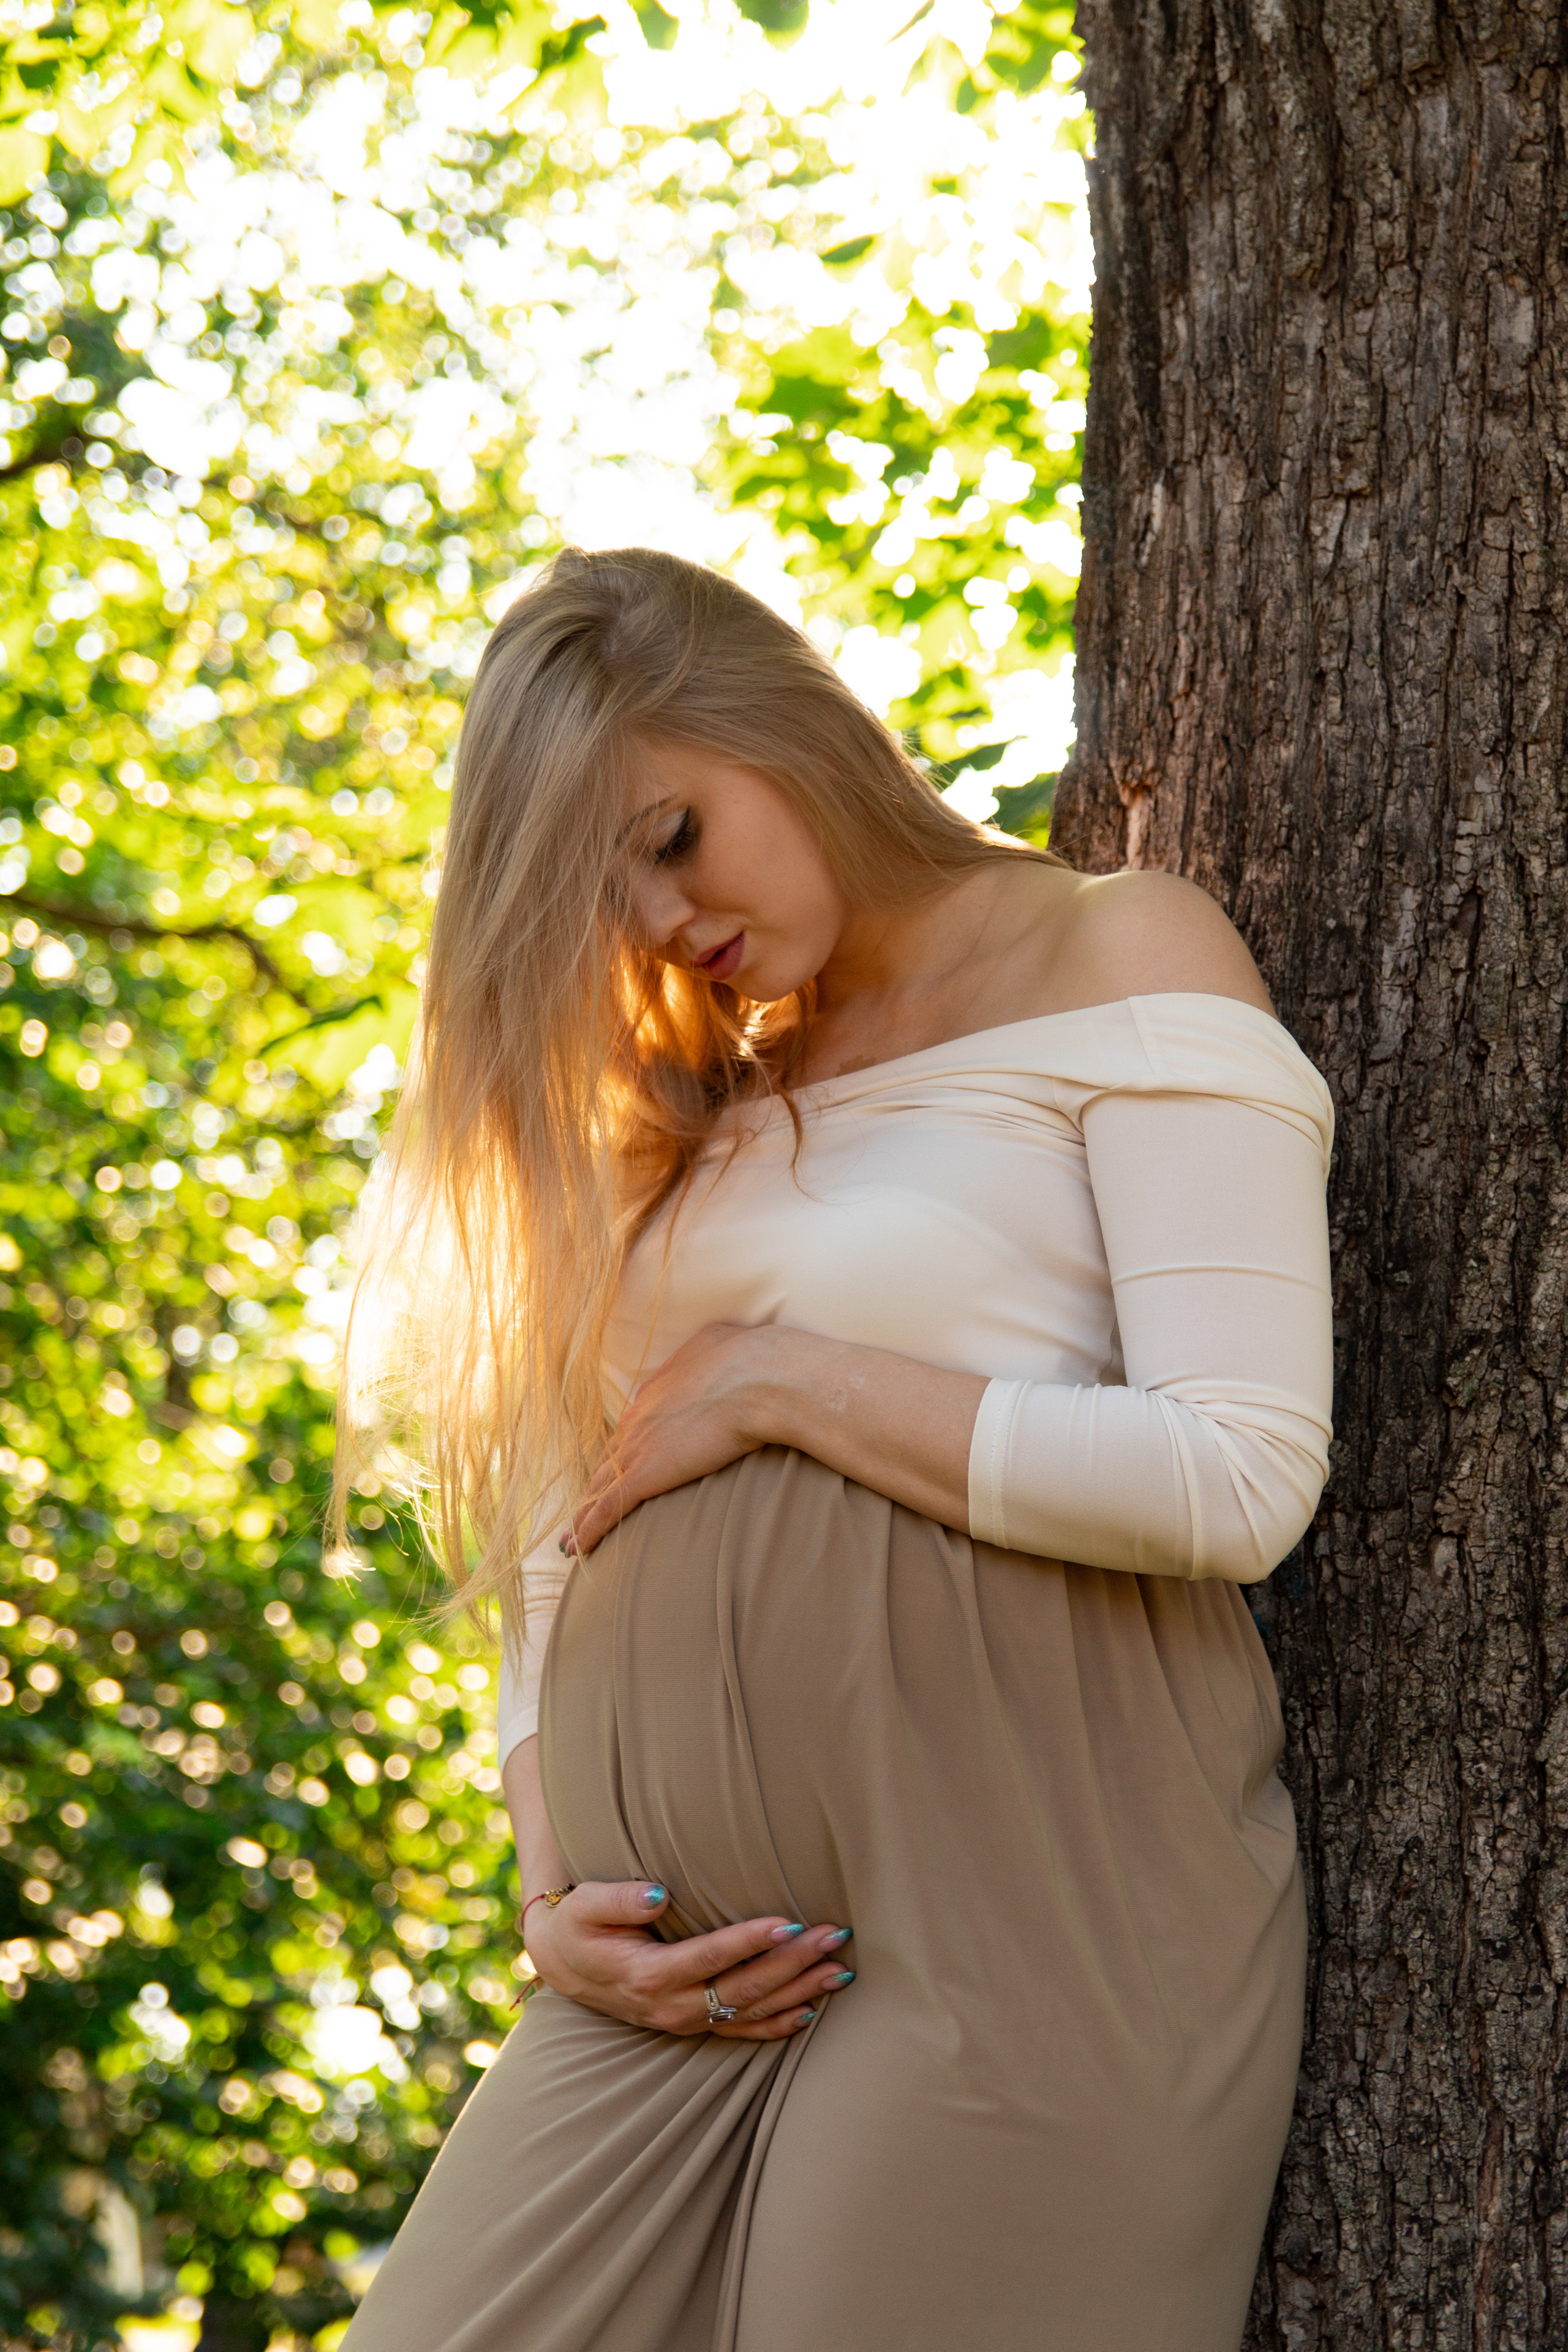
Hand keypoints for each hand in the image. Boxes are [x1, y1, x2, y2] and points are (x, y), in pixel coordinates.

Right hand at [523, 1878, 854, 2040]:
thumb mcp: (584, 1906)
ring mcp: (684, 2020)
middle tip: (834, 1935)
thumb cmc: (577, 1925)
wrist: (563, 1963)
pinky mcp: (693, 2023)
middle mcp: (671, 2006)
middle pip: (743, 1988)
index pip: (710, 1958)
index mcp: (647, 1976)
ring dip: (799, 1991)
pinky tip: (812, 2010)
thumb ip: (619, 1899)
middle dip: (793, 1962)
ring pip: (751, 2012)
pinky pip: (743, 2031)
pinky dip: (780, 2023)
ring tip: (841, 1969)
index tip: (789, 1922)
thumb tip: (659, 1892)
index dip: (750, 1941)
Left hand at [567, 1323, 790, 1555]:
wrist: (758, 1378)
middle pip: (609, 1460)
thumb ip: (706, 1356)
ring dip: (584, 1515)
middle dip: (596, 1486)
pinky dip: (588, 1531)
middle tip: (585, 1510)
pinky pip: (606, 1509)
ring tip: (570, 1539)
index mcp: (657, 1392)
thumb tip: (710, 1356)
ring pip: (599, 1487)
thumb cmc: (750, 1361)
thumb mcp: (720, 1344)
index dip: (625, 1452)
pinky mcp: (642, 1475)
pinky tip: (576, 1549)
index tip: (621, 1469)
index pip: (632, 1429)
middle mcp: (638, 1419)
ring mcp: (636, 1447)